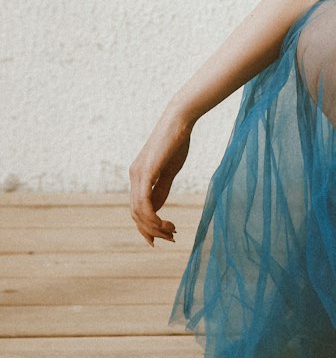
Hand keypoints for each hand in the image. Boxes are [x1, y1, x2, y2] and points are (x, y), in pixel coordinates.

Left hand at [128, 107, 192, 246]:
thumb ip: (161, 189)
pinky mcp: (146, 172)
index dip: (146, 227)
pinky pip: (144, 203)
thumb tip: (157, 210)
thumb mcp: (169, 170)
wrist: (180, 119)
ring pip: (139, 212)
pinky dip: (152, 217)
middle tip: (171, 238)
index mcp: (138, 176)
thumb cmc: (177, 141)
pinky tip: (164, 223)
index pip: (137, 209)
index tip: (162, 237)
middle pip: (136, 214)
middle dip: (152, 231)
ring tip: (172, 232)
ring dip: (155, 227)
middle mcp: (134, 176)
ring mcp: (137, 174)